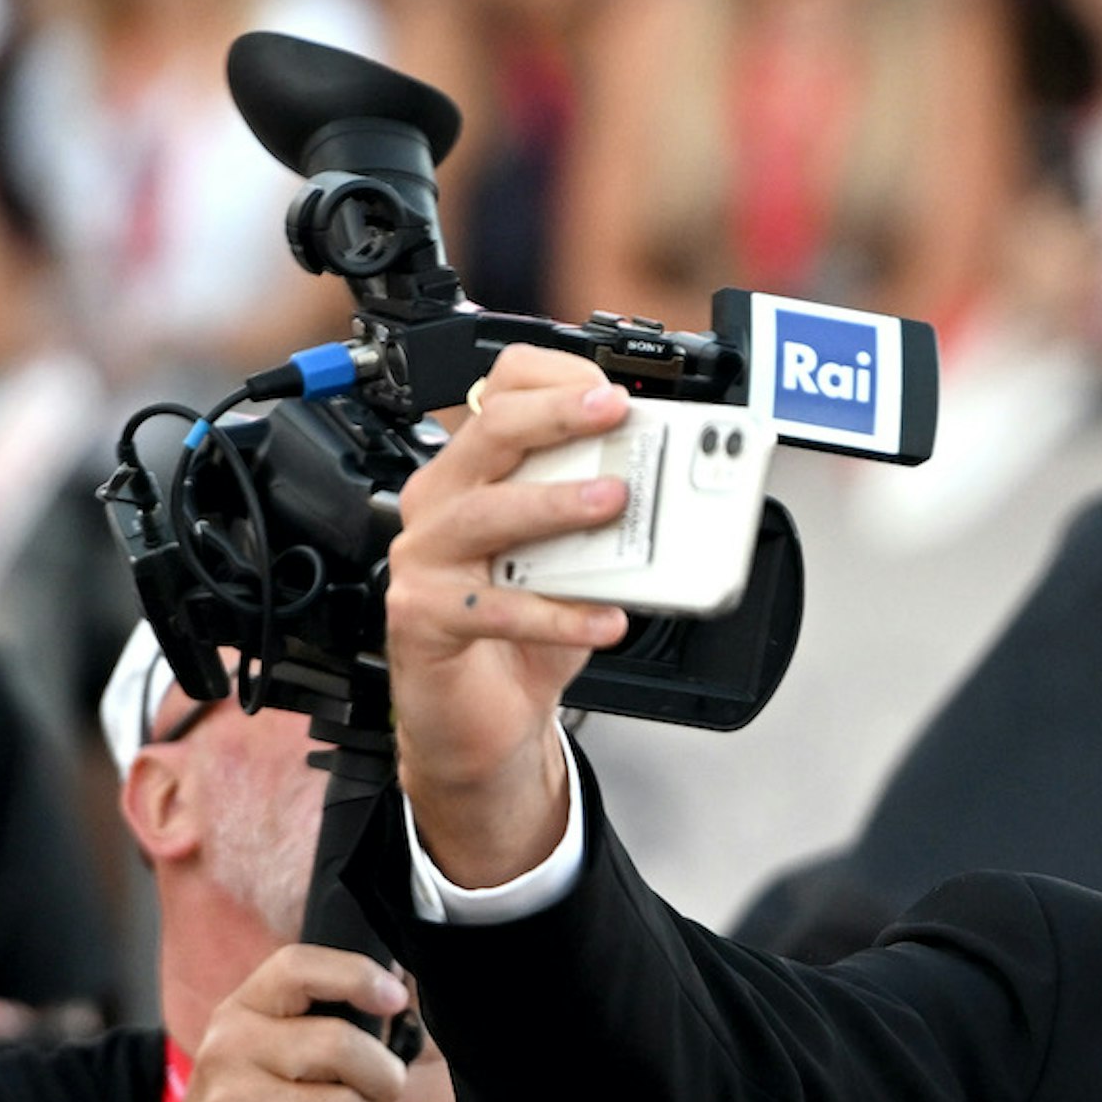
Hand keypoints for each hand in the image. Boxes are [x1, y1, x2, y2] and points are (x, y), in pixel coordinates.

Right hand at [132, 943, 413, 1101]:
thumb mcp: (264, 1074)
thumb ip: (315, 1040)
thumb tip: (397, 1005)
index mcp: (239, 1018)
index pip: (299, 967)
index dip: (357, 975)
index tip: (398, 1000)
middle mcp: (229, 1048)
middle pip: (345, 1044)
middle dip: (387, 1086)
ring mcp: (232, 1100)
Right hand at [382, 348, 634, 888]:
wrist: (481, 718)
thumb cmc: (524, 632)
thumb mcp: (574, 561)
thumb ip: (604, 521)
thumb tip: (676, 485)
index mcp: (472, 474)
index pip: (497, 395)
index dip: (554, 382)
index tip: (613, 392)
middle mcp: (440, 505)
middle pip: (489, 434)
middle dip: (558, 416)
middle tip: (616, 414)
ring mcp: (426, 559)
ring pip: (486, 511)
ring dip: (555, 502)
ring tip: (614, 501)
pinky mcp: (424, 617)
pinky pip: (496, 607)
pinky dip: (557, 613)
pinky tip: (605, 619)